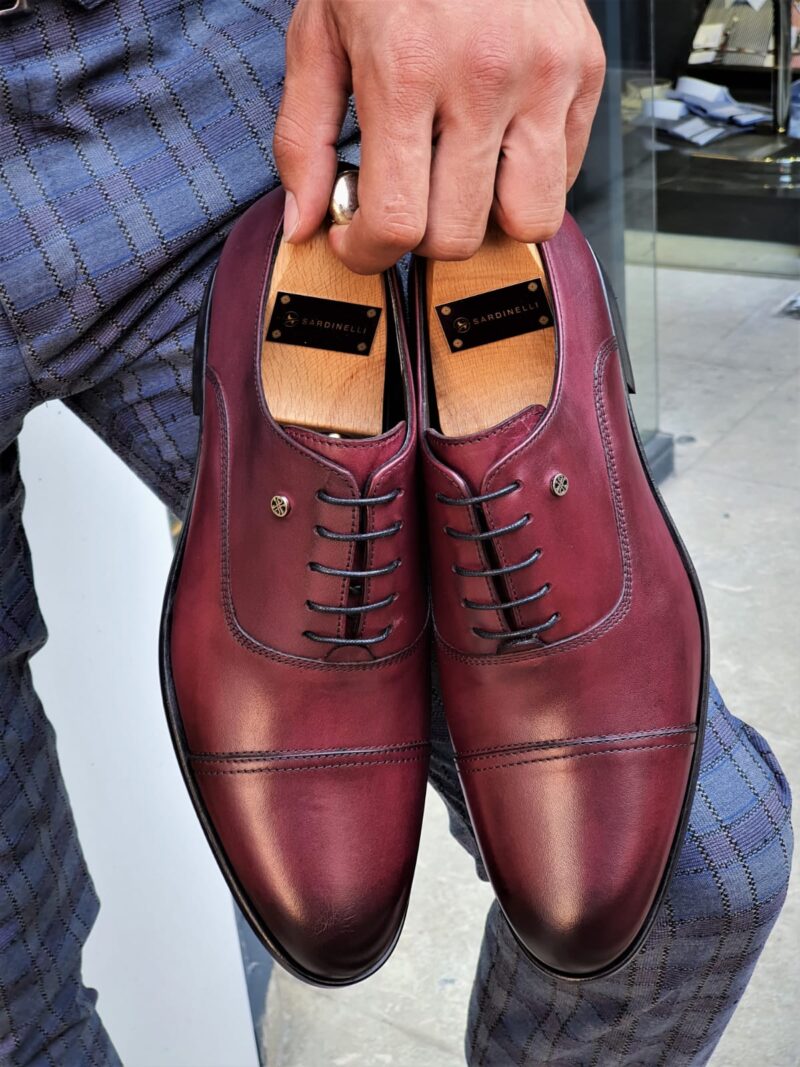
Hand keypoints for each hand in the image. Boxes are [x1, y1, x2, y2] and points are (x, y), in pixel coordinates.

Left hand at [274, 0, 604, 273]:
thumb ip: (305, 139)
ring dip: (488, 221)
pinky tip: (494, 143)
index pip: (397, 223)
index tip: (357, 242)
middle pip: (460, 236)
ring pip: (530, 221)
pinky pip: (564, 175)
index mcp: (407, 69)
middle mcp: (484, 76)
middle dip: (422, 238)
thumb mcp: (319, 35)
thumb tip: (306, 223)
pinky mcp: (584, 72)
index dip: (369, 253)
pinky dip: (526, 179)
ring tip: (458, 183)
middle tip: (406, 201)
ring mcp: (544, 76)